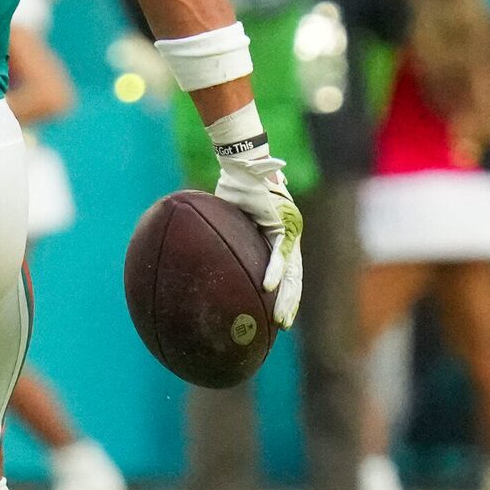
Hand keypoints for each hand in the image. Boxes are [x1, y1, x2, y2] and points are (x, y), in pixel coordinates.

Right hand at [211, 148, 303, 328]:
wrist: (245, 163)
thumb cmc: (236, 186)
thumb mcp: (228, 216)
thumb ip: (223, 234)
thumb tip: (196, 249)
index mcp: (279, 238)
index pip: (287, 273)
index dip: (283, 295)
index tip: (276, 316)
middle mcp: (289, 237)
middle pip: (293, 278)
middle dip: (288, 304)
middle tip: (280, 326)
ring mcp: (289, 231)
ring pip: (292, 272)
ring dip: (286, 296)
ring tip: (279, 317)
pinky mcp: (283, 224)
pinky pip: (278, 253)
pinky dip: (273, 271)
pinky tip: (268, 287)